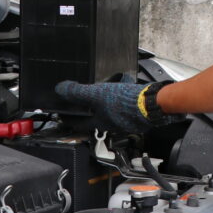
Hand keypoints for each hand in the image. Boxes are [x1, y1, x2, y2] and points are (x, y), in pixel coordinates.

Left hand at [56, 78, 172, 132]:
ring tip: (95, 93)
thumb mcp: (96, 94)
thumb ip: (77, 92)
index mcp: (99, 122)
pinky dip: (113, 98)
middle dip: (83, 111)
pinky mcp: (132, 111)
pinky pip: (118, 105)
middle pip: (92, 118)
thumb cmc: (126, 103)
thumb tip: (60, 89)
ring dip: (99, 104)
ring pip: (105, 112)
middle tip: (75, 104)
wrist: (152, 104)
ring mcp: (122, 118)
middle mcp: (110, 123)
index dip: (66, 118)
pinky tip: (116, 90)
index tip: (60, 115)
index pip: (77, 123)